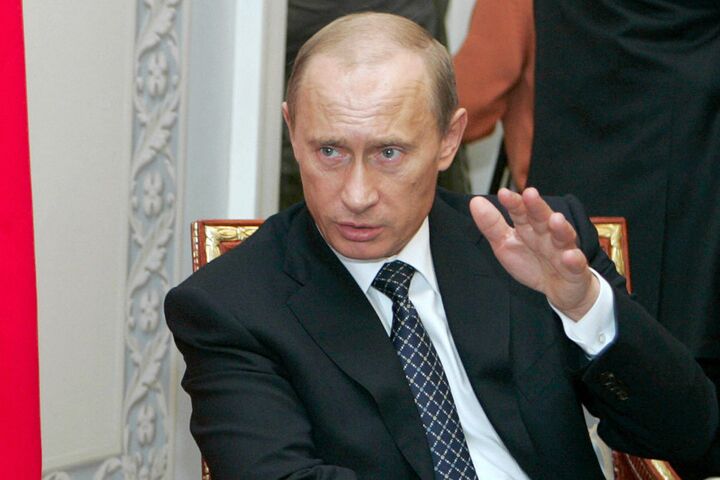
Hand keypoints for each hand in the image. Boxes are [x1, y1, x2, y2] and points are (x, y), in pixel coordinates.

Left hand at [469, 188, 598, 320]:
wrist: (559, 289)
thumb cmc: (532, 262)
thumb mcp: (505, 245)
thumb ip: (491, 225)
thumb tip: (475, 202)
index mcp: (529, 227)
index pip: (520, 212)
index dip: (513, 203)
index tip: (503, 194)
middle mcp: (547, 234)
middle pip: (542, 218)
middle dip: (537, 207)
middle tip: (530, 194)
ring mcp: (563, 250)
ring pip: (563, 237)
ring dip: (560, 228)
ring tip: (555, 220)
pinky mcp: (576, 269)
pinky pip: (576, 264)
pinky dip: (574, 260)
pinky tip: (569, 255)